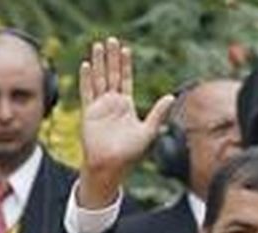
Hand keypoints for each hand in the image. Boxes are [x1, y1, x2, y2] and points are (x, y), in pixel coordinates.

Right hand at [77, 37, 173, 206]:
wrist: (111, 167)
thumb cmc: (129, 154)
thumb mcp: (148, 131)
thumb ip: (158, 113)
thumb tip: (171, 97)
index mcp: (126, 107)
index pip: (125, 80)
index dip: (125, 65)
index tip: (126, 50)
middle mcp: (112, 104)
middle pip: (111, 75)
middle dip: (111, 58)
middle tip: (112, 40)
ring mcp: (100, 107)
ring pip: (99, 79)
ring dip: (99, 63)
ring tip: (98, 45)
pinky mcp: (89, 113)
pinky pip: (87, 92)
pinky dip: (86, 79)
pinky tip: (87, 65)